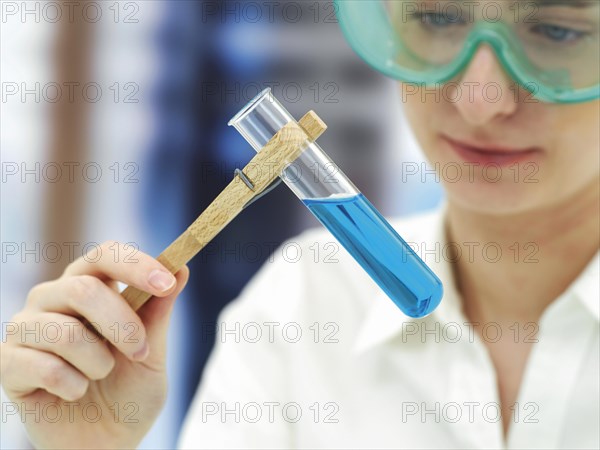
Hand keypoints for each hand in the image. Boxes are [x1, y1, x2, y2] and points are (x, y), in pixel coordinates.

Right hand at [1, 241, 189, 448]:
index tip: (166, 282)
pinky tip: (75, 394)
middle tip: (140, 351)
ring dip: (98, 361)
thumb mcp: (152, 353)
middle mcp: (53, 298)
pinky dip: (73, 386)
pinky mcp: (9, 364)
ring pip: (64, 330)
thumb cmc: (128, 392)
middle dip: (122, 324)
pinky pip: (44, 366)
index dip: (135, 265)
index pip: (105, 255)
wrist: (104, 443)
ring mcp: (26, 329)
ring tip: (101, 376)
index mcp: (89, 287)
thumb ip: (158, 312)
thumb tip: (182, 267)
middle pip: (82, 287)